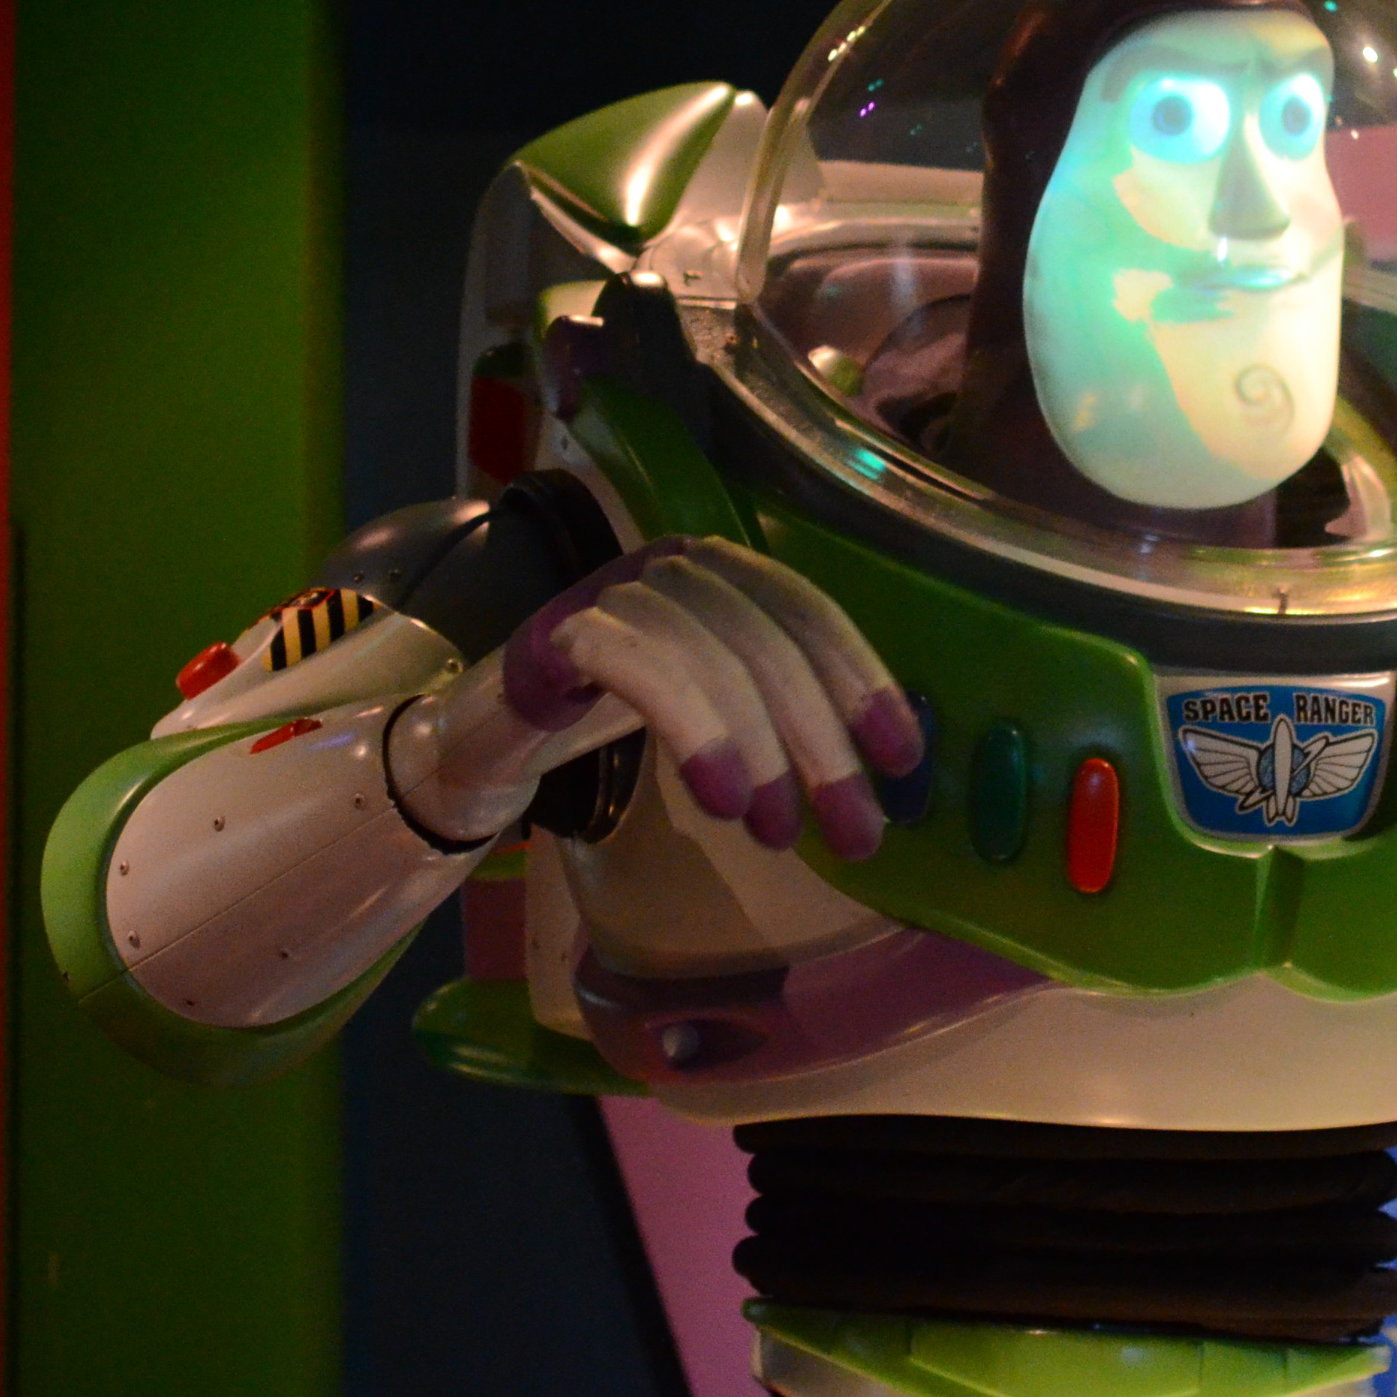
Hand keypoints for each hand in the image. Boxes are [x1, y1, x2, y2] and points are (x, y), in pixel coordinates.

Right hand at [394, 536, 920, 856]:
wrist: (493, 729)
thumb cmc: (619, 717)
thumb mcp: (718, 709)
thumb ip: (784, 718)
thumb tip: (879, 780)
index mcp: (723, 572)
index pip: (808, 612)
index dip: (861, 681)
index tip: (902, 762)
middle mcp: (676, 562)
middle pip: (768, 640)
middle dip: (822, 742)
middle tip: (854, 834)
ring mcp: (614, 589)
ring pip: (711, 655)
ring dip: (759, 750)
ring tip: (776, 832)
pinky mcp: (561, 631)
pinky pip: (641, 668)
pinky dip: (694, 730)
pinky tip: (719, 798)